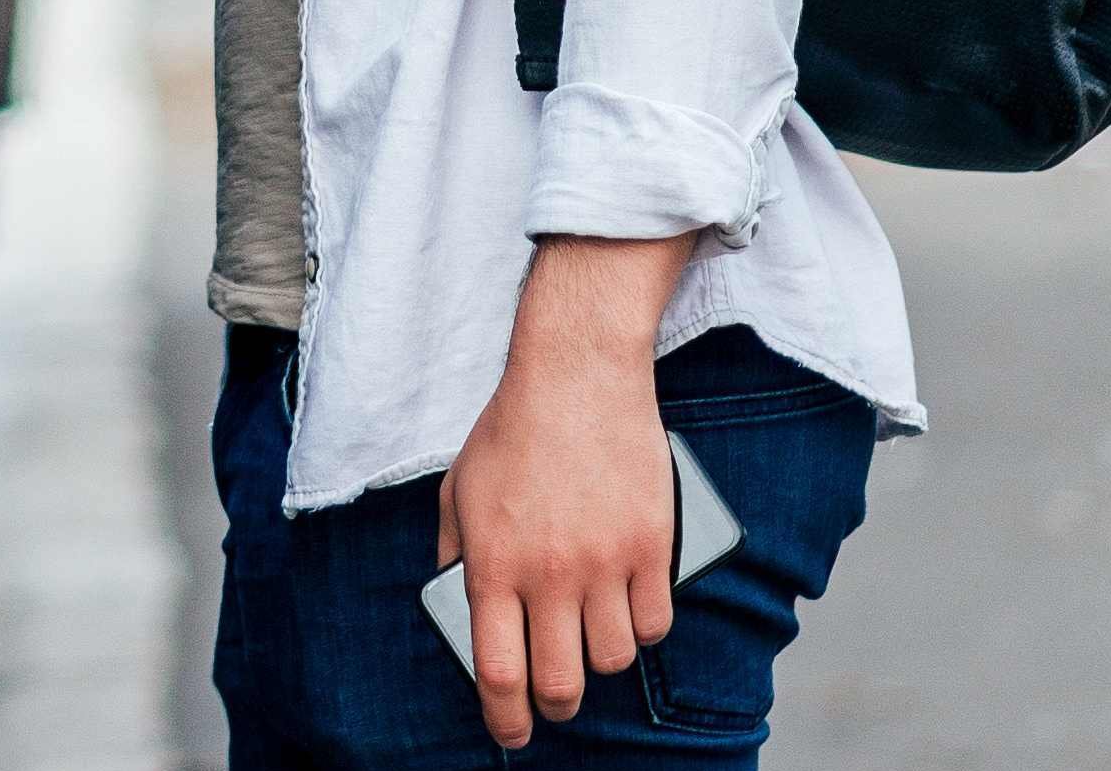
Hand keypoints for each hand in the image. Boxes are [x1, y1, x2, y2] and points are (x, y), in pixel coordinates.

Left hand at [435, 235, 698, 748]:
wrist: (576, 376)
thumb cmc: (511, 432)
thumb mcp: (457, 493)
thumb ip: (455, 555)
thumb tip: (461, 608)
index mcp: (493, 564)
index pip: (498, 671)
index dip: (504, 717)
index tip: (511, 733)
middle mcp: (550, 573)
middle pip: (562, 683)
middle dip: (556, 707)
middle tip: (555, 702)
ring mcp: (606, 562)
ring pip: (614, 659)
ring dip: (601, 663)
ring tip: (591, 644)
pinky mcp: (652, 546)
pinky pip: (655, 622)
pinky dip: (642, 628)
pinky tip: (629, 611)